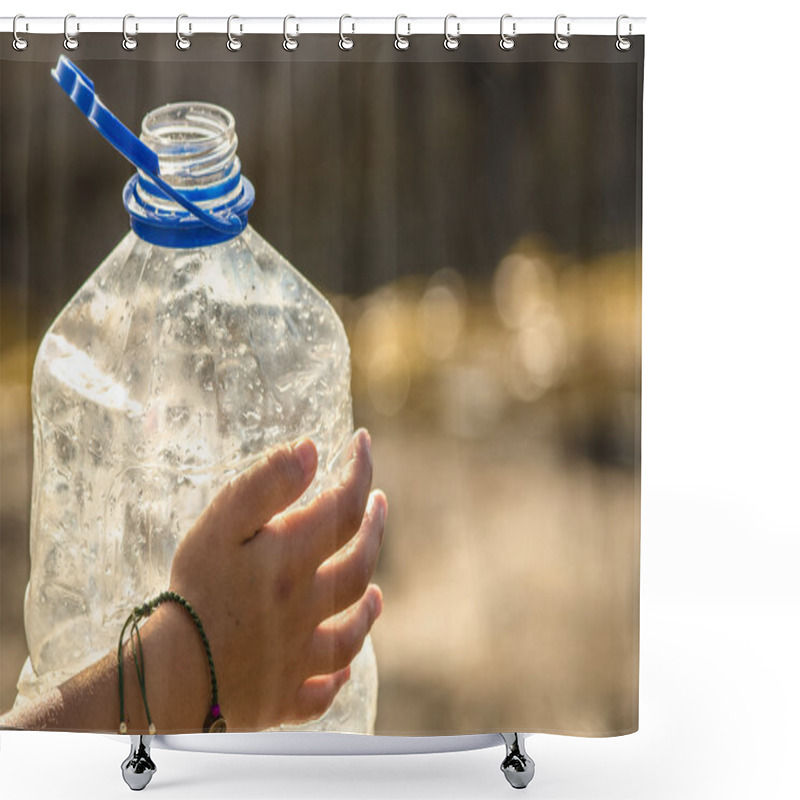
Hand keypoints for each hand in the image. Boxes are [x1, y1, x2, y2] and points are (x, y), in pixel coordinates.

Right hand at [165, 429, 385, 730]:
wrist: (171, 677)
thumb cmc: (195, 590)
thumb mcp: (222, 523)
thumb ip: (267, 483)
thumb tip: (312, 449)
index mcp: (293, 560)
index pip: (345, 505)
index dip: (360, 469)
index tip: (362, 441)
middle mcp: (307, 607)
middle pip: (358, 566)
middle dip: (374, 530)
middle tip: (379, 505)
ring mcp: (298, 656)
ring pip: (349, 634)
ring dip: (368, 610)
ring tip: (377, 594)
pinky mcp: (282, 698)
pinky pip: (318, 694)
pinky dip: (334, 681)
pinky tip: (341, 673)